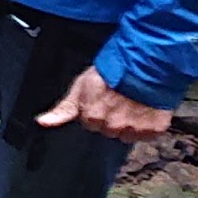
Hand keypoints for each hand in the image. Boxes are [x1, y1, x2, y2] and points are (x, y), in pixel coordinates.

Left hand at [34, 66, 170, 146]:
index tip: (101, 98)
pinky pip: (146, 135)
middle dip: (111, 117)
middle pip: (108, 130)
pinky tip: (145, 109)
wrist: (146, 63)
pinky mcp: (153, 129)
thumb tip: (43, 122)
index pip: (90, 124)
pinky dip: (147, 125)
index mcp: (92, 117)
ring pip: (127, 134)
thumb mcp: (81, 86)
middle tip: (118, 99)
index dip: (95, 109)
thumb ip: (63, 109)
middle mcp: (112, 126)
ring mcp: (134, 129)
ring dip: (129, 123)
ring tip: (132, 102)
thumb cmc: (113, 71)